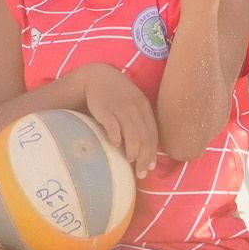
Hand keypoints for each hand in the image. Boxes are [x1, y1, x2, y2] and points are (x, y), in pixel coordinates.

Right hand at [81, 62, 158, 177]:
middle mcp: (135, 109)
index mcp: (144, 107)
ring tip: (129, 160)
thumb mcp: (133, 102)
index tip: (150, 167)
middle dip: (144, 158)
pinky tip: (115, 145)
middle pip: (144, 138)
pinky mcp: (105, 110)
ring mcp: (120, 109)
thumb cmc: (116, 93)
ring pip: (132, 135)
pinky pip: (113, 127)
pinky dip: (116, 138)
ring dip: (132, 151)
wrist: (96, 76)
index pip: (152, 134)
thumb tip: (145, 146)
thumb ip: (140, 120)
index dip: (152, 152)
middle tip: (140, 173)